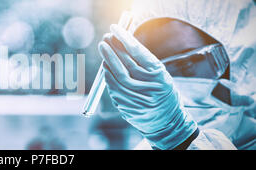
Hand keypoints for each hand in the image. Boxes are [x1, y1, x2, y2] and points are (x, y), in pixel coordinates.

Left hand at [99, 24, 197, 148]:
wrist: (166, 121)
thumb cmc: (161, 91)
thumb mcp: (159, 74)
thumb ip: (143, 60)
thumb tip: (121, 42)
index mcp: (159, 75)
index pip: (138, 52)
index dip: (124, 38)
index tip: (115, 29)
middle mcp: (148, 88)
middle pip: (125, 64)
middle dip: (113, 48)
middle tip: (105, 38)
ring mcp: (137, 99)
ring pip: (117, 76)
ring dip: (107, 61)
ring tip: (104, 49)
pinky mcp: (127, 107)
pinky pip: (113, 88)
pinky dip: (107, 76)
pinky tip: (105, 68)